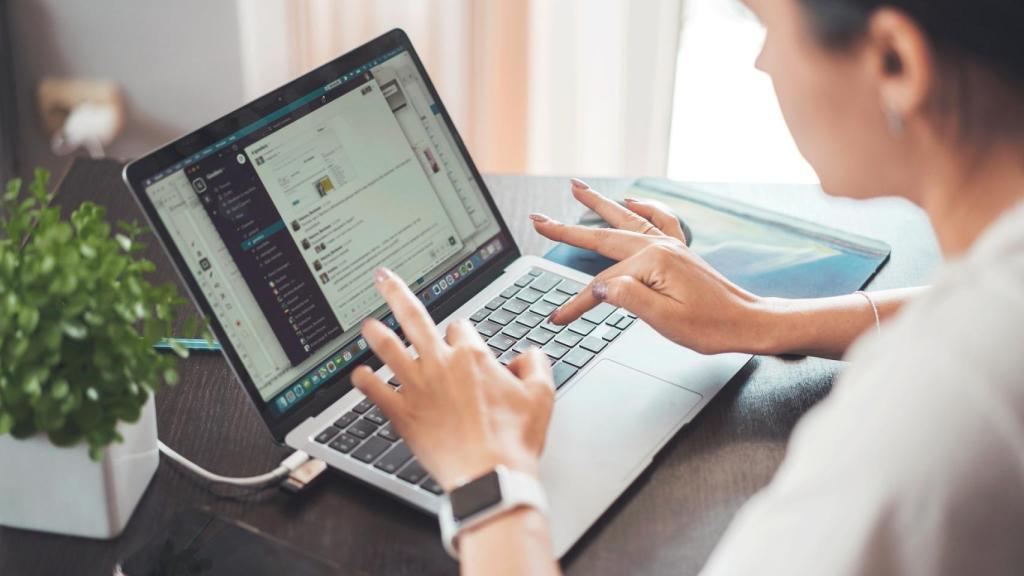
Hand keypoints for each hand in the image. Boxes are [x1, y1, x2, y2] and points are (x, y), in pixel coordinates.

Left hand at [352, 267, 555, 490]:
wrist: (490, 476)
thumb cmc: (514, 440)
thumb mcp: (542, 395)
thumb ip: (536, 364)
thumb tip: (529, 354)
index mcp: (472, 356)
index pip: (461, 328)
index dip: (462, 335)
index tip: (463, 343)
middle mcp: (441, 364)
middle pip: (413, 317)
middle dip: (396, 293)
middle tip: (382, 278)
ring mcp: (418, 388)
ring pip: (389, 349)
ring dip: (376, 333)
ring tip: (366, 323)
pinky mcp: (403, 414)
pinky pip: (375, 392)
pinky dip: (364, 381)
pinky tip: (357, 375)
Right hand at [531, 179, 769, 355]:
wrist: (748, 322)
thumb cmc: (711, 326)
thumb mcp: (665, 320)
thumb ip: (629, 299)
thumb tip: (599, 286)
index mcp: (653, 263)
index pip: (602, 285)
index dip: (576, 303)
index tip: (558, 318)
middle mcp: (660, 246)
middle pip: (603, 237)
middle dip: (568, 230)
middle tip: (538, 219)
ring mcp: (671, 245)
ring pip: (625, 219)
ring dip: (598, 204)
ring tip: (576, 188)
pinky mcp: (679, 250)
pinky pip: (658, 220)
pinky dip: (643, 208)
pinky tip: (631, 201)